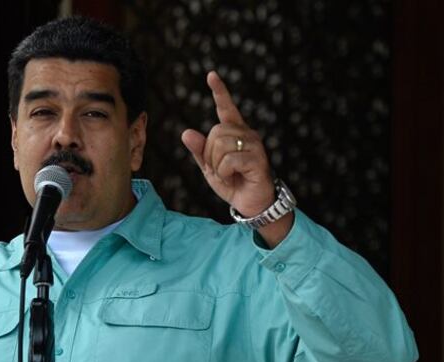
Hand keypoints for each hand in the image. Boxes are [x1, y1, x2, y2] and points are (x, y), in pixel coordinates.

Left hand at [181, 71, 291, 245]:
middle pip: (215, 132)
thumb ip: (198, 151)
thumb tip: (186, 132)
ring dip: (217, 165)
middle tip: (219, 169)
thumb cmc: (232, 183)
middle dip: (209, 154)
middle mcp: (247, 134)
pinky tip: (235, 177)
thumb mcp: (209, 167)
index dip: (219, 92)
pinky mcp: (257, 158)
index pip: (226, 109)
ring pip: (220, 146)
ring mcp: (254, 144)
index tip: (211, 75)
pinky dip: (225, 173)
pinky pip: (228, 160)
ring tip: (229, 174)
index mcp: (235, 133)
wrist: (251, 202)